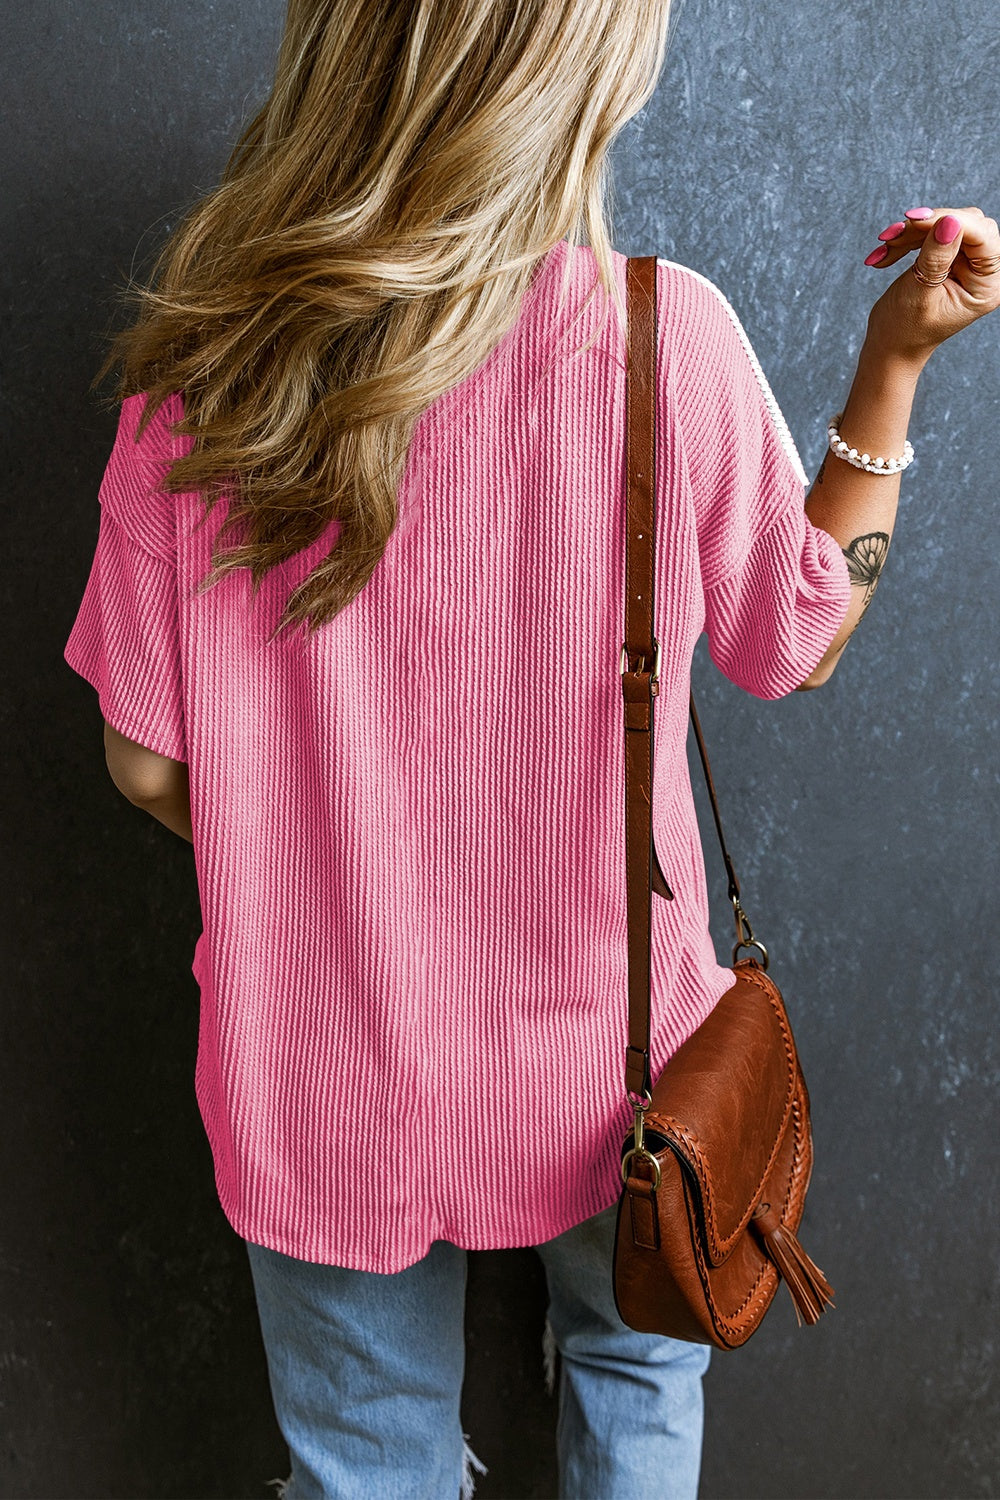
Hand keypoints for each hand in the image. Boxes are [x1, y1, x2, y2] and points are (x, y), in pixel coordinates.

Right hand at [861, 205, 999, 366]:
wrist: (891, 346)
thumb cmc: (904, 330)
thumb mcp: (919, 295)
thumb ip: (936, 258)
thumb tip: (950, 221)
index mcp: (986, 286)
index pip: (982, 236)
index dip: (953, 221)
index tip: (917, 220)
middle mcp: (982, 272)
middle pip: (965, 224)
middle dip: (928, 225)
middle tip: (894, 235)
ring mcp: (966, 263)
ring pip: (946, 223)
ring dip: (911, 232)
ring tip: (885, 246)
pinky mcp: (949, 257)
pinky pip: (932, 232)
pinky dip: (907, 239)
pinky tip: (885, 253)